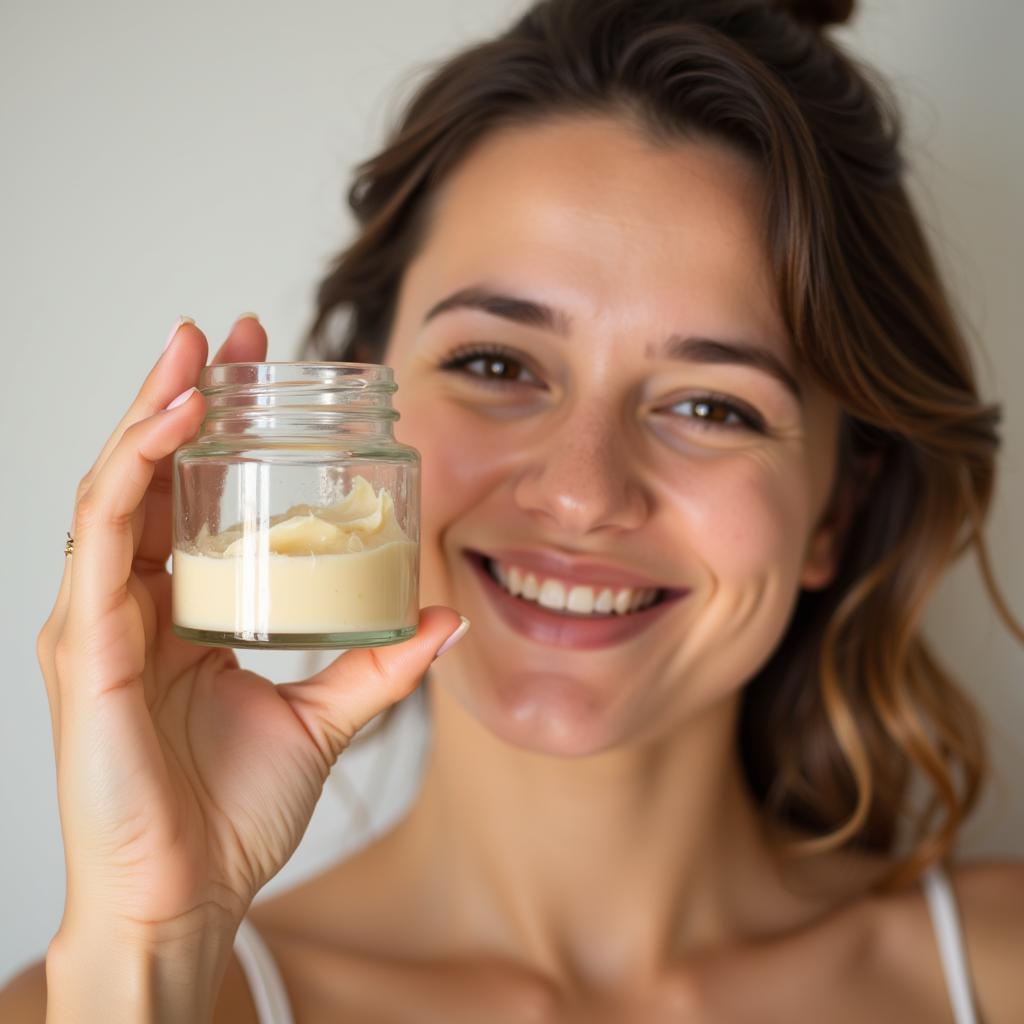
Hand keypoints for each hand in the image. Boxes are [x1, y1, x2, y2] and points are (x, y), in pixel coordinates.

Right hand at [36, 316, 462, 950]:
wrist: (185, 896)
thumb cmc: (230, 812)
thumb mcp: (322, 717)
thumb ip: (378, 665)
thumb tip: (443, 619)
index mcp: (174, 613)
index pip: (184, 497)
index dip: (215, 429)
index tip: (261, 370)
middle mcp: (129, 605)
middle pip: (147, 474)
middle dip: (184, 393)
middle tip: (229, 330)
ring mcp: (102, 622)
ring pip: (117, 487)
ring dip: (156, 408)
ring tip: (199, 349)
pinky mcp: (91, 648)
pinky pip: (105, 540)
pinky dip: (136, 471)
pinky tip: (176, 420)